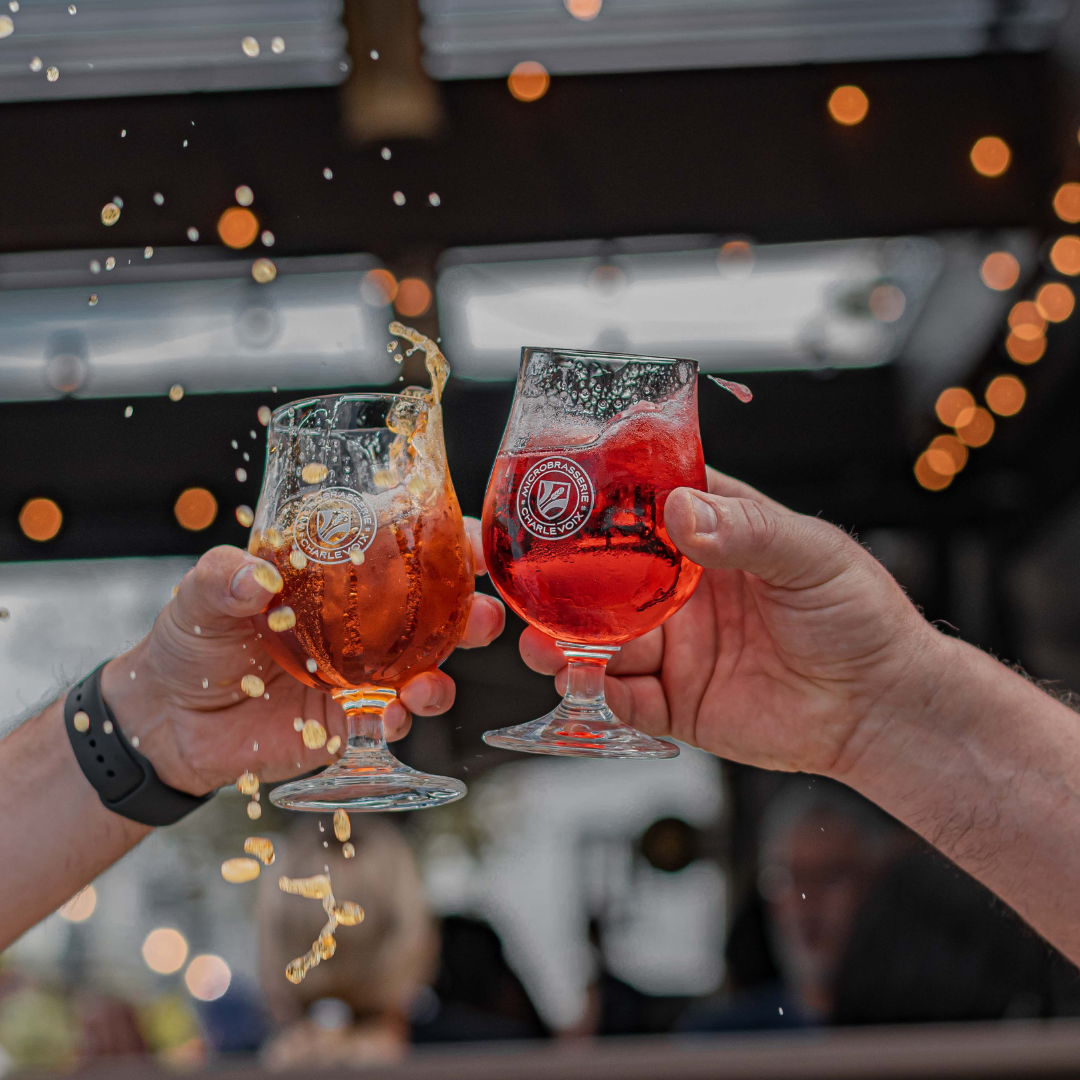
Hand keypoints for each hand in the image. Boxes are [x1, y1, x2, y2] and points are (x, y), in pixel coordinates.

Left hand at [100, 518, 503, 794]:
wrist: (168, 718)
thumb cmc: (192, 639)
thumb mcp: (201, 595)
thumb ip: (224, 578)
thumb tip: (254, 577)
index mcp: (339, 575)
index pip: (406, 549)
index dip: (448, 542)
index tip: (474, 540)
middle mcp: (362, 621)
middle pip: (436, 611)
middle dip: (474, 611)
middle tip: (486, 615)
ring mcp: (361, 672)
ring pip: (426, 668)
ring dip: (444, 672)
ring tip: (434, 681)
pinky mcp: (348, 719)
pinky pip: (388, 719)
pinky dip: (398, 719)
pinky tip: (388, 715)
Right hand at [519, 468, 949, 777]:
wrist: (882, 709)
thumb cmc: (858, 616)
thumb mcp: (810, 555)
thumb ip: (747, 531)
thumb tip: (683, 511)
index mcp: (710, 536)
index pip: (642, 503)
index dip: (598, 493)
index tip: (556, 483)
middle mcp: (679, 589)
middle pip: (603, 577)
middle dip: (562, 580)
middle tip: (529, 582)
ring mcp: (674, 646)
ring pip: (600, 640)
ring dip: (565, 642)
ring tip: (544, 644)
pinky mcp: (674, 701)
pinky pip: (622, 698)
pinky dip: (596, 693)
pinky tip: (585, 683)